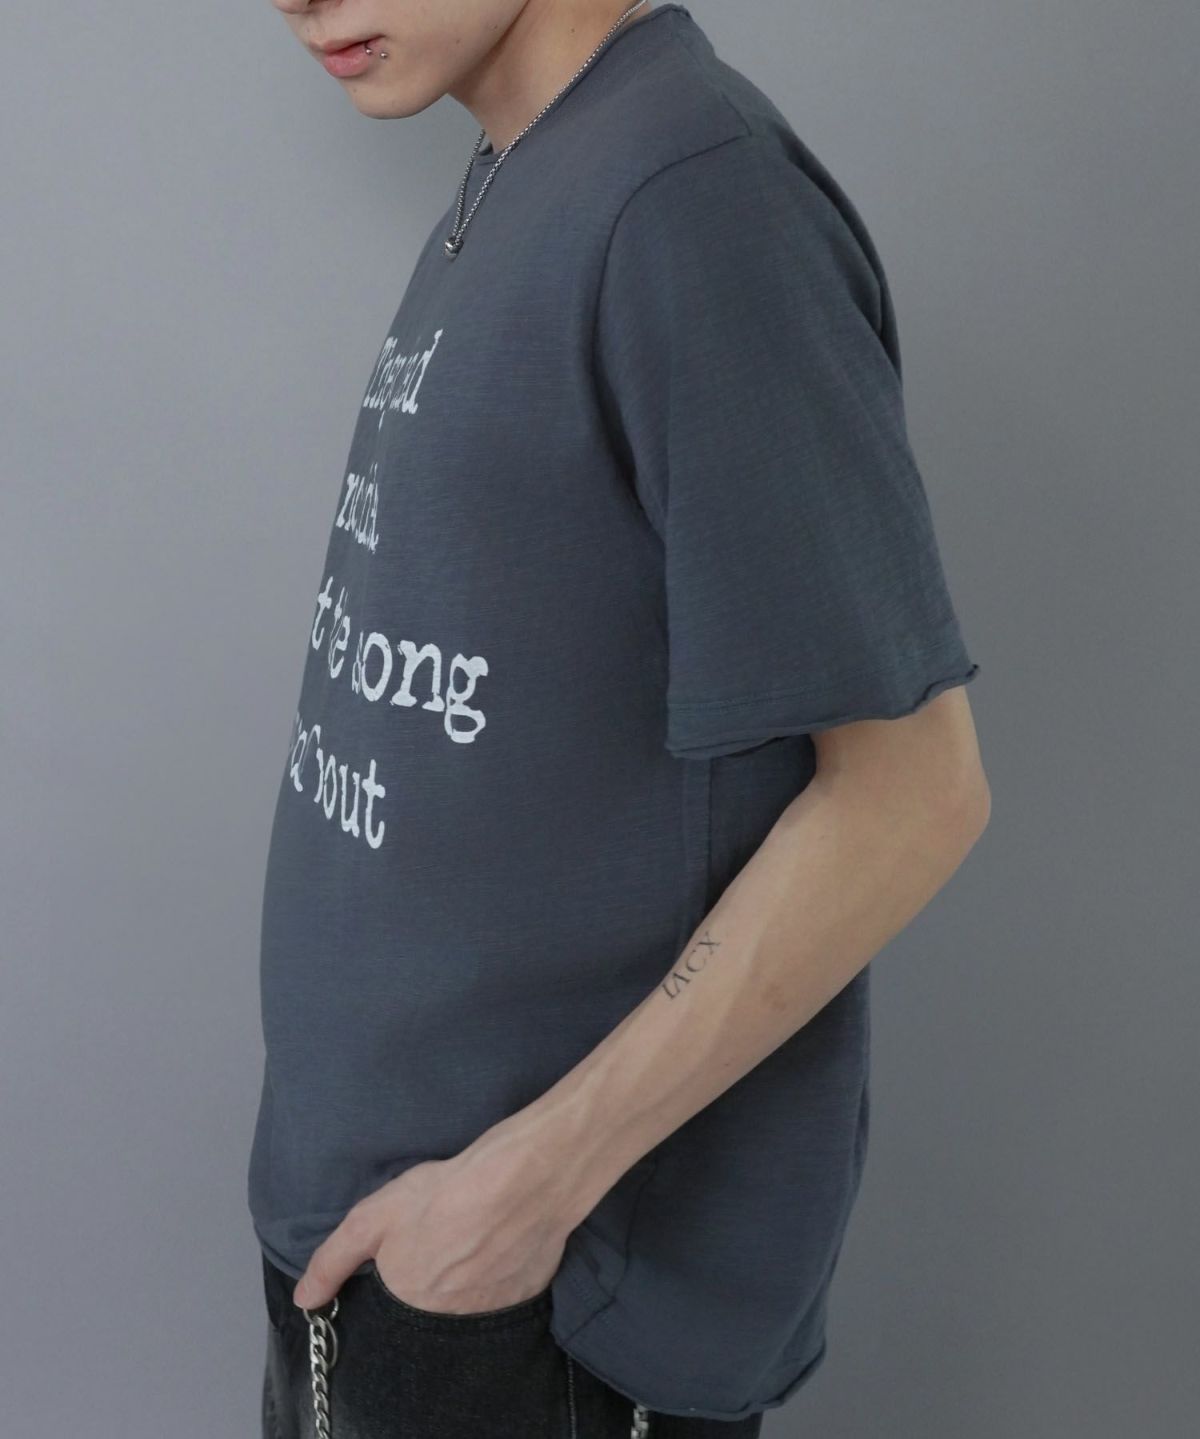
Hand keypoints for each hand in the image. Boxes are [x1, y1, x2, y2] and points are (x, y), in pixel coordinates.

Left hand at [290, 1125, 573, 1314]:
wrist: (523, 1179)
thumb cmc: (444, 1193)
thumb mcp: (372, 1217)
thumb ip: (333, 1261)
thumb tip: (303, 1301)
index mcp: (407, 1304)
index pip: (395, 1309)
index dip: (401, 1278)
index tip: (412, 1253)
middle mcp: (447, 1322)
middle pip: (432, 1309)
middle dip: (434, 1281)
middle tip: (445, 1242)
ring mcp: (490, 1314)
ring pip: (470, 1305)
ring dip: (468, 1283)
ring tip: (474, 1242)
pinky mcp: (527, 1299)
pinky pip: (506, 1296)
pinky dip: (501, 1278)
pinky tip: (503, 1246)